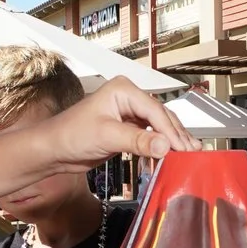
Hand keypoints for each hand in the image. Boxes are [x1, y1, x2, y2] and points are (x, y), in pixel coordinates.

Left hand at [39, 78, 196, 168]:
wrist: (53, 150)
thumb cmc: (70, 135)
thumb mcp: (107, 136)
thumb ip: (137, 141)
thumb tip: (165, 146)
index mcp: (123, 90)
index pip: (155, 110)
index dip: (172, 131)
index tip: (183, 149)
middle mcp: (129, 98)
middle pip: (161, 117)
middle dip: (177, 136)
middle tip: (193, 153)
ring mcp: (129, 113)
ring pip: (158, 127)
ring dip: (172, 142)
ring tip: (189, 155)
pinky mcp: (127, 129)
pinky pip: (150, 137)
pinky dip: (160, 148)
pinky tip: (169, 157)